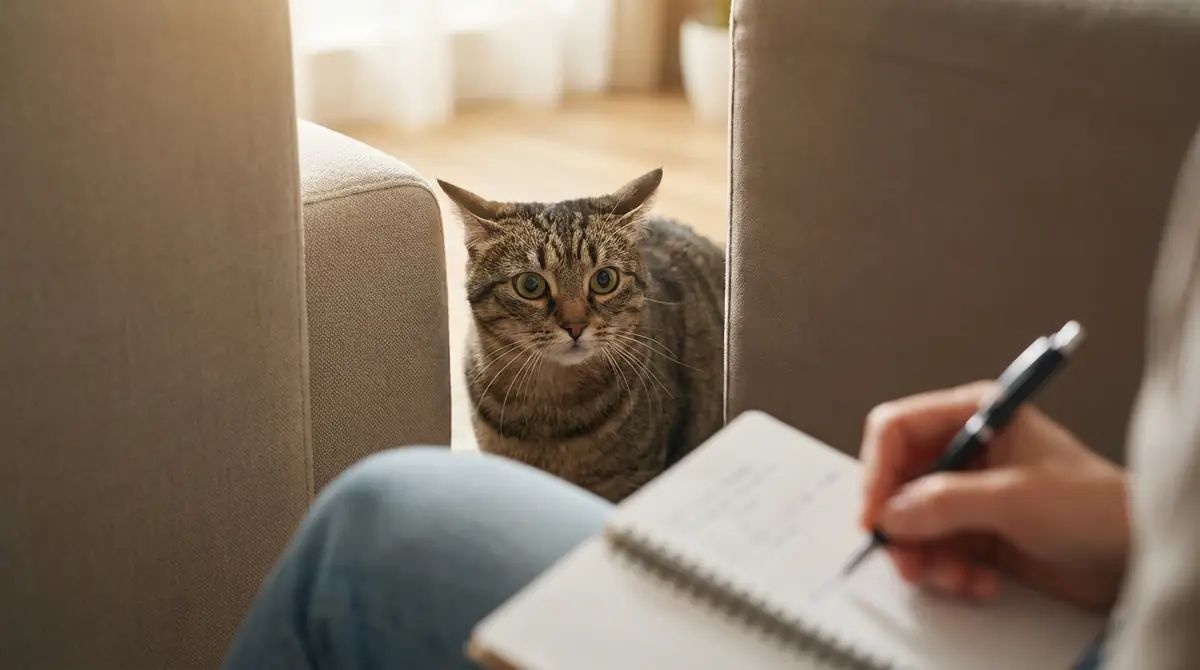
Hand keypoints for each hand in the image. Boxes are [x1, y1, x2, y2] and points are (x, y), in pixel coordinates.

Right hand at [859, 381, 1129, 609]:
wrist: (1137, 556)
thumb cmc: (1094, 507)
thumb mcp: (1015, 498)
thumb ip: (945, 502)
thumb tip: (890, 513)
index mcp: (975, 414)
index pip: (897, 428)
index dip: (877, 469)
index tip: (874, 514)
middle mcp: (966, 448)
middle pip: (897, 480)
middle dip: (901, 525)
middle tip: (908, 560)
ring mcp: (969, 492)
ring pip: (912, 521)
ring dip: (926, 556)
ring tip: (956, 578)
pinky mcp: (976, 530)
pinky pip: (935, 549)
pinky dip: (948, 571)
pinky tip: (979, 581)